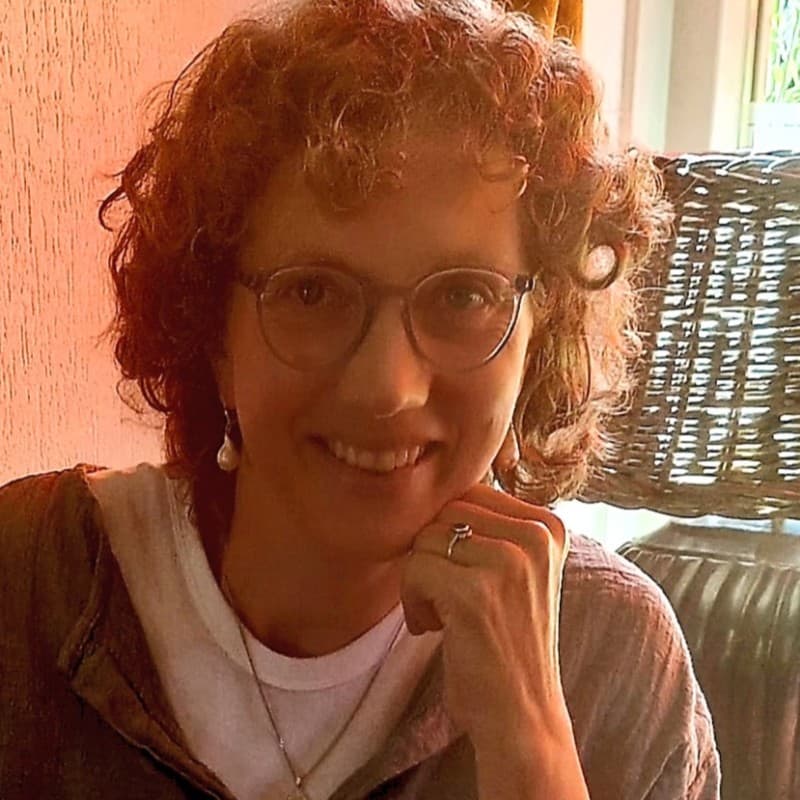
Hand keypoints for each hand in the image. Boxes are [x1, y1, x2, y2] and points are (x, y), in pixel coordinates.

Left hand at [401, 484, 587, 797]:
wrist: (522, 717)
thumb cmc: (509, 643)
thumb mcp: (517, 572)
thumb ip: (490, 528)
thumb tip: (432, 490)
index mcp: (548, 526)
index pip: (468, 493)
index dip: (449, 534)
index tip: (461, 575)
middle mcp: (535, 536)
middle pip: (444, 512)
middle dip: (432, 553)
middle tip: (444, 597)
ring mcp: (508, 562)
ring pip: (424, 538)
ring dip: (419, 579)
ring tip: (441, 615)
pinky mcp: (475, 592)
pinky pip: (414, 568)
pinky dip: (412, 600)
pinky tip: (433, 628)